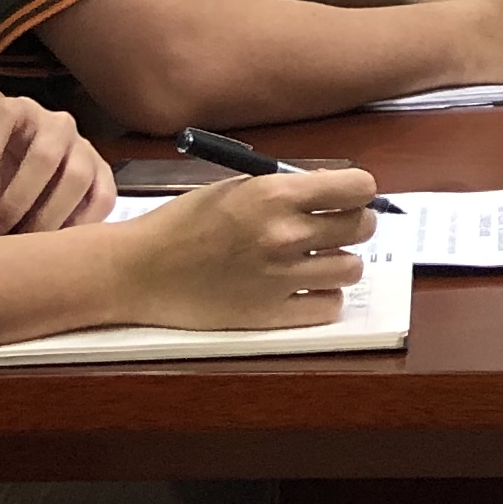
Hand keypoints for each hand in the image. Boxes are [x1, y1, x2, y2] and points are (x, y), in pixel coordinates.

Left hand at [0, 93, 114, 234]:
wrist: (18, 177)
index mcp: (17, 111)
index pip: (2, 116)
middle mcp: (56, 123)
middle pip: (45, 156)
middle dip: (17, 199)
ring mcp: (84, 146)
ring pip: (78, 178)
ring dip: (48, 217)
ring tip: (25, 239)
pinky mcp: (103, 173)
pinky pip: (103, 198)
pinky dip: (80, 224)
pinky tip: (55, 241)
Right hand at [111, 169, 377, 331]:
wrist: (140, 270)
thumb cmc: (184, 223)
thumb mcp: (237, 187)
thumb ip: (288, 188)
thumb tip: (335, 190)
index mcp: (275, 195)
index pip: (358, 187)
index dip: (358, 190)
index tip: (349, 196)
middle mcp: (285, 235)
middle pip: (362, 226)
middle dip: (353, 223)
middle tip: (333, 229)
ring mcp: (280, 278)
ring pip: (352, 268)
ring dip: (340, 262)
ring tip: (317, 261)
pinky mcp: (270, 316)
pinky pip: (329, 306)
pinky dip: (323, 297)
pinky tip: (305, 288)